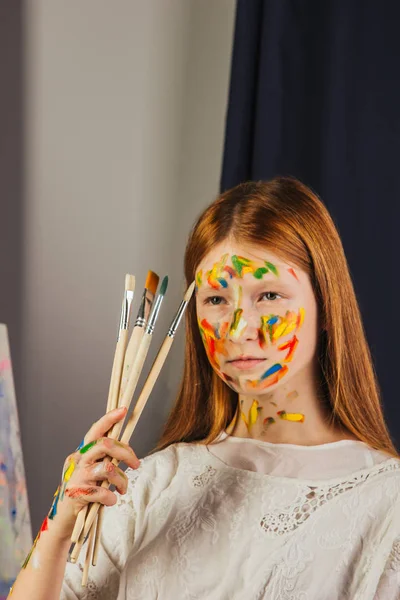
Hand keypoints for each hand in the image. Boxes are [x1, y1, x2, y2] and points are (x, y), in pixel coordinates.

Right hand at [48, 406, 139, 538]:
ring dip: (122, 480)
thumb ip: (105, 461)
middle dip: (126, 452)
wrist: (65, 521)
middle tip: (136, 464)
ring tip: (123, 489)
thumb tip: (127, 452)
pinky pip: (103, 492)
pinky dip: (112, 498)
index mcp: (82, 453)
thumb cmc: (85, 493)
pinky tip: (111, 501)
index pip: (95, 431)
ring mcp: (76, 477)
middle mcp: (77, 461)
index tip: (123, 410)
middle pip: (105, 445)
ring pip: (108, 468)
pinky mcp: (77, 494)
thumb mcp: (93, 473)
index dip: (109, 419)